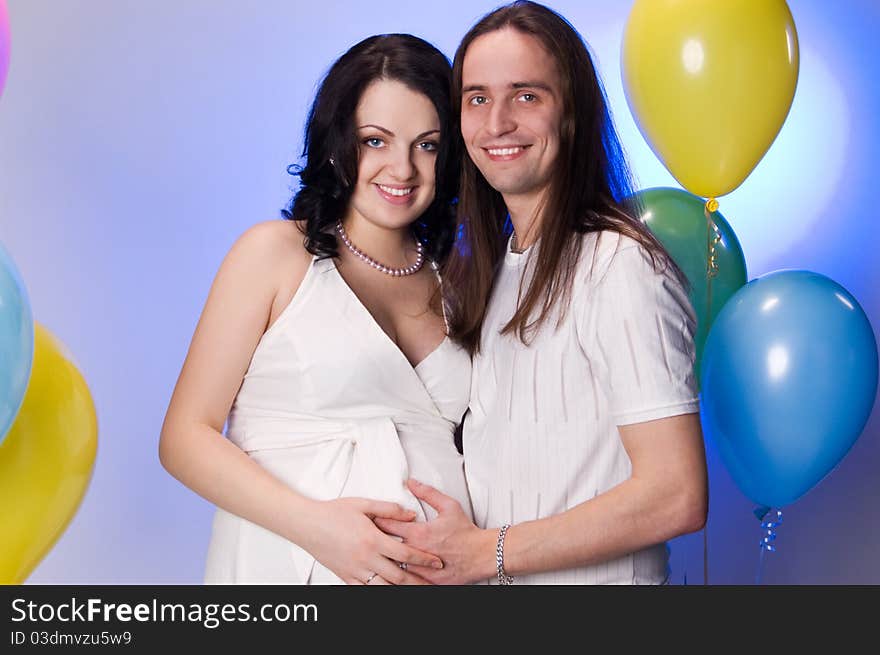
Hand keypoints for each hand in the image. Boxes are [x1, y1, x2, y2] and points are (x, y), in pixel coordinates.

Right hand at [300, 497, 441, 584]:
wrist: (307, 525)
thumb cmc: (333, 513)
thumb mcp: (363, 505)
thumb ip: (389, 509)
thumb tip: (411, 515)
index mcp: (372, 539)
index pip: (405, 554)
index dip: (424, 559)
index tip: (436, 562)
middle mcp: (365, 558)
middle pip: (399, 576)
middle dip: (419, 580)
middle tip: (433, 581)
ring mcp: (355, 571)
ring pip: (384, 587)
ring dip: (402, 589)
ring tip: (416, 589)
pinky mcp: (346, 577)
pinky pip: (366, 590)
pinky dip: (380, 592)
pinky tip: (390, 590)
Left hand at [374, 479, 493, 584]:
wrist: (483, 554)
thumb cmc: (466, 531)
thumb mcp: (449, 506)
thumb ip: (427, 493)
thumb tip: (411, 482)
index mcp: (420, 533)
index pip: (388, 526)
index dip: (376, 521)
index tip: (370, 520)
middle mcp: (418, 552)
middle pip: (386, 548)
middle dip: (377, 542)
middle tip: (368, 538)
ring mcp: (422, 570)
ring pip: (395, 566)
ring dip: (387, 560)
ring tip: (378, 555)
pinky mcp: (428, 582)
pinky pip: (408, 581)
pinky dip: (401, 576)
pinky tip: (395, 572)